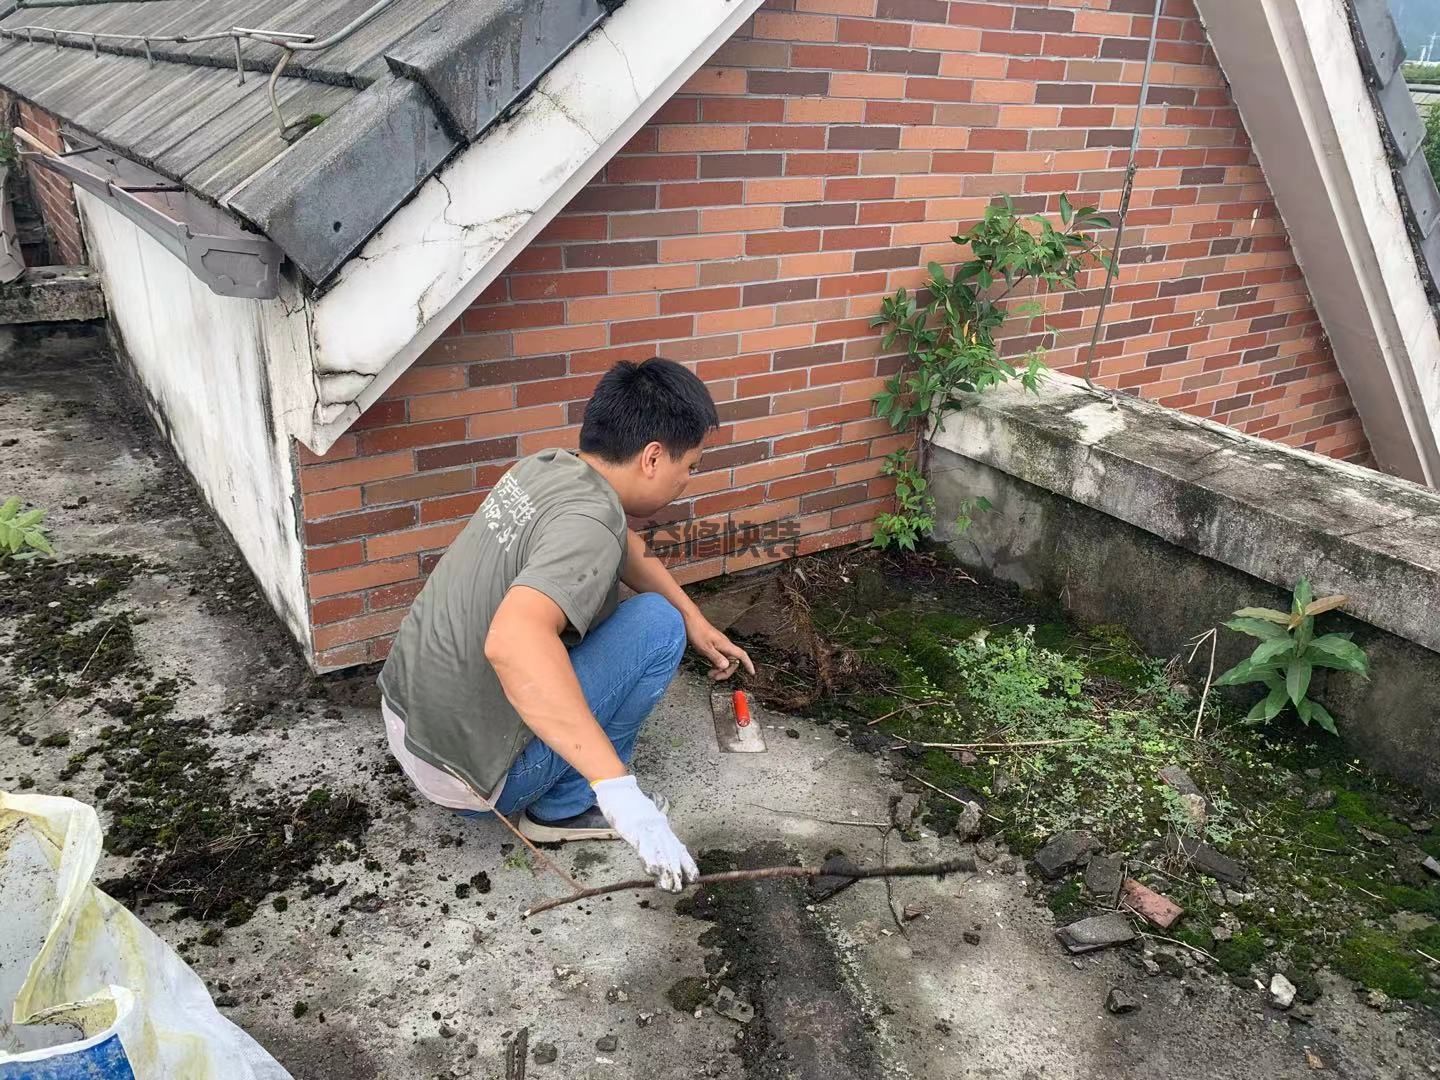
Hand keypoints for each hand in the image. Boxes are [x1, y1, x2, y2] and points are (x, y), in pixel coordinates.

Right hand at [592, 776, 698, 891]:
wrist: (619, 789)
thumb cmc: (631, 807)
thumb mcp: (647, 822)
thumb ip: (654, 836)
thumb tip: (659, 850)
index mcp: (663, 828)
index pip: (679, 848)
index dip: (687, 864)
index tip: (694, 879)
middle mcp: (660, 829)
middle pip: (673, 853)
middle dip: (678, 873)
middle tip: (680, 890)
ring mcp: (648, 828)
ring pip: (662, 852)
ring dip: (667, 871)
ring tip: (669, 887)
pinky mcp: (635, 828)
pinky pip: (644, 845)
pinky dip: (649, 859)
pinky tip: (652, 871)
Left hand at [684, 614, 755, 681]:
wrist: (691, 620)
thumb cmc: (697, 631)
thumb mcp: (706, 648)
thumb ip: (716, 658)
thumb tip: (725, 666)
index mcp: (726, 645)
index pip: (742, 655)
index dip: (748, 664)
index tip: (752, 672)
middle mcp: (725, 645)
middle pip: (733, 661)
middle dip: (726, 671)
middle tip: (715, 677)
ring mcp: (720, 645)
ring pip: (726, 660)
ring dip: (720, 669)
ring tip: (710, 673)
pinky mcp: (714, 645)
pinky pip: (720, 657)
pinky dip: (716, 664)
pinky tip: (710, 666)